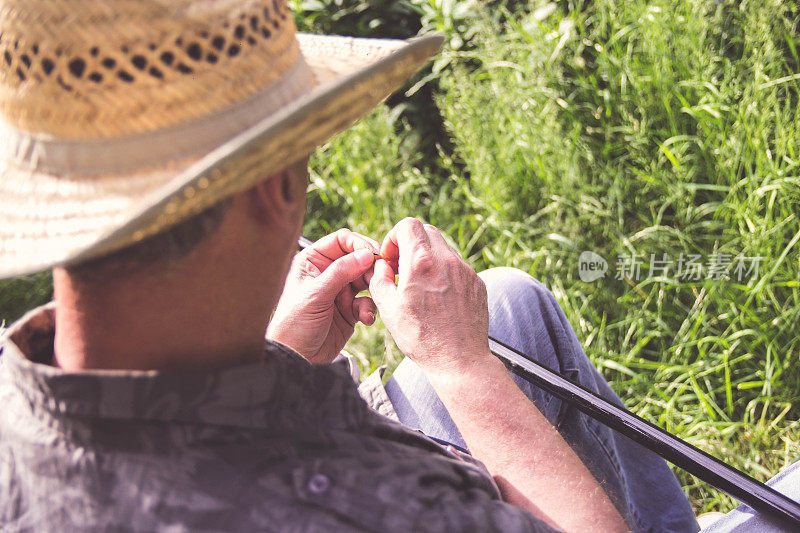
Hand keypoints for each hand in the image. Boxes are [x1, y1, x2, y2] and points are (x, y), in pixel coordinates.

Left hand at [267, 229, 378, 363]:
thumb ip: (341, 272)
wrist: (297, 358)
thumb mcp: (316, 294)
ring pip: (366, 279)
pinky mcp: (350, 309)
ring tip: (374, 297)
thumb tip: (366, 254)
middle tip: (380, 276)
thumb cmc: (295, 324)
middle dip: (370, 268)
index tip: (372, 255)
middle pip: (357, 258)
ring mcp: (340, 291)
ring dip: (373, 288)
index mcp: (313, 261)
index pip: (341, 240)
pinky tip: (365, 318)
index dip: (358, 244)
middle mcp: (327, 273)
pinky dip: (369, 308)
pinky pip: (367, 301)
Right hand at [368, 218, 492, 375]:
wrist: (459, 360)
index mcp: (421, 263)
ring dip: (428, 258)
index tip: (390, 257)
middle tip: (401, 268)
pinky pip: (457, 266)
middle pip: (427, 231)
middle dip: (410, 244)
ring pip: (443, 248)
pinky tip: (438, 297)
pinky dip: (444, 272)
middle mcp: (446, 260)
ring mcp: (465, 271)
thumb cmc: (422, 338)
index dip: (393, 237)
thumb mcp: (388, 309)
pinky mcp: (477, 283)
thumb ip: (379, 279)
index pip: (407, 225)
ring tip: (419, 284)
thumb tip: (381, 266)